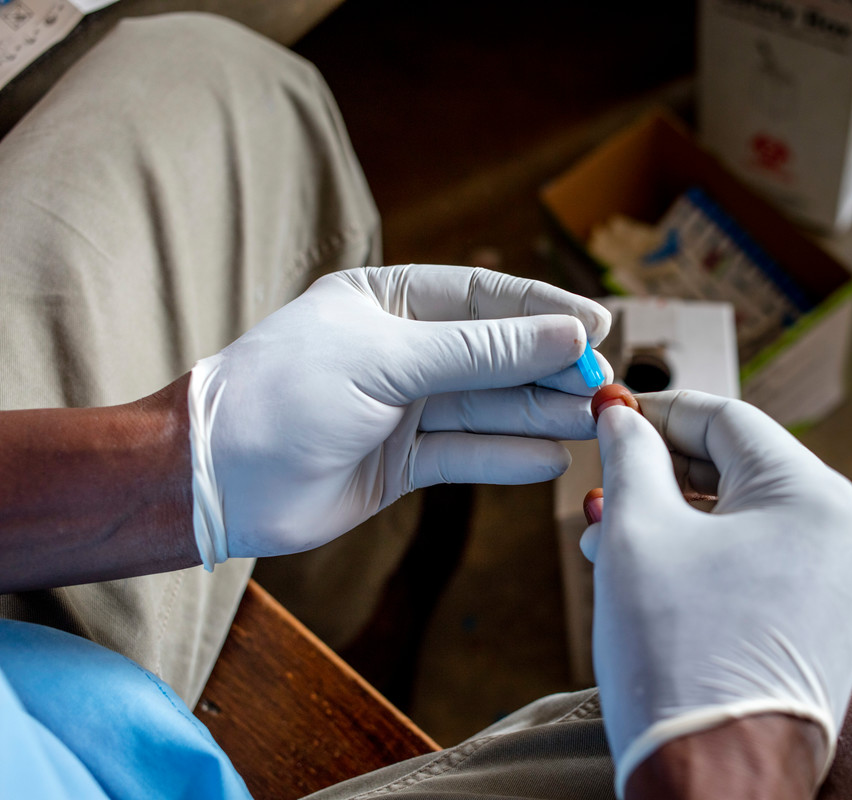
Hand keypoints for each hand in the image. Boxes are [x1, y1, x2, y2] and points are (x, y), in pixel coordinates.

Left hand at [189, 265, 610, 566]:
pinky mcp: (400, 461)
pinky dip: (505, 457)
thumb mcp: (388, 360)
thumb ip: (482, 351)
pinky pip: (465, 454)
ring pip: (486, 407)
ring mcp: (401, 407)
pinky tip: (550, 461)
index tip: (597, 326)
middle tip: (603, 385)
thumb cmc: (287, 395)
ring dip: (539, 415)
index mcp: (387, 300)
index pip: (482, 297)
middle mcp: (399, 350)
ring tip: (592, 422)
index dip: (542, 310)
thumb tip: (567, 335)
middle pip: (493, 355)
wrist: (217, 479)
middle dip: (548, 369)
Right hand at [582, 390, 851, 796]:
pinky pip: (766, 563)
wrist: (719, 783)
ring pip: (749, 520)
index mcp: (813, 495)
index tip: (608, 415)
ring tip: (606, 537)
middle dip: (661, 473)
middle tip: (601, 481)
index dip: (657, 412)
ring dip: (677, 520)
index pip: (726, 420)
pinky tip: (651, 572)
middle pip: (741, 468)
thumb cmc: (678, 655)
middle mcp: (846, 531)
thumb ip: (629, 458)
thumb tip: (620, 417)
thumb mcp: (638, 534)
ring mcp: (846, 583)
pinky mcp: (831, 625)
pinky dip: (709, 558)